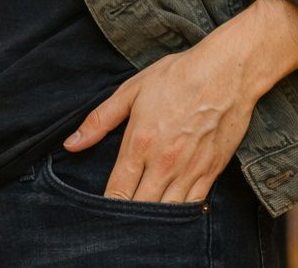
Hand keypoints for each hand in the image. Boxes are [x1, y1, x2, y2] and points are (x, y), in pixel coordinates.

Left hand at [64, 41, 259, 203]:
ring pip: (167, 213)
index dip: (106, 207)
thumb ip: (100, 120)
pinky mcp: (212, 172)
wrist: (226, 72)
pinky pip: (193, 206)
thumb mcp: (132, 90)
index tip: (100, 213)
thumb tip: (71, 144)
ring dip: (154, 220)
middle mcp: (164, 163)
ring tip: (142, 224)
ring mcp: (190, 170)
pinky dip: (180, 215)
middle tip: (119, 222)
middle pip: (140, 207)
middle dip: (127, 217)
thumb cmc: (177, 77)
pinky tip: (171, 215)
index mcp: (140, 143)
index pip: (117, 191)